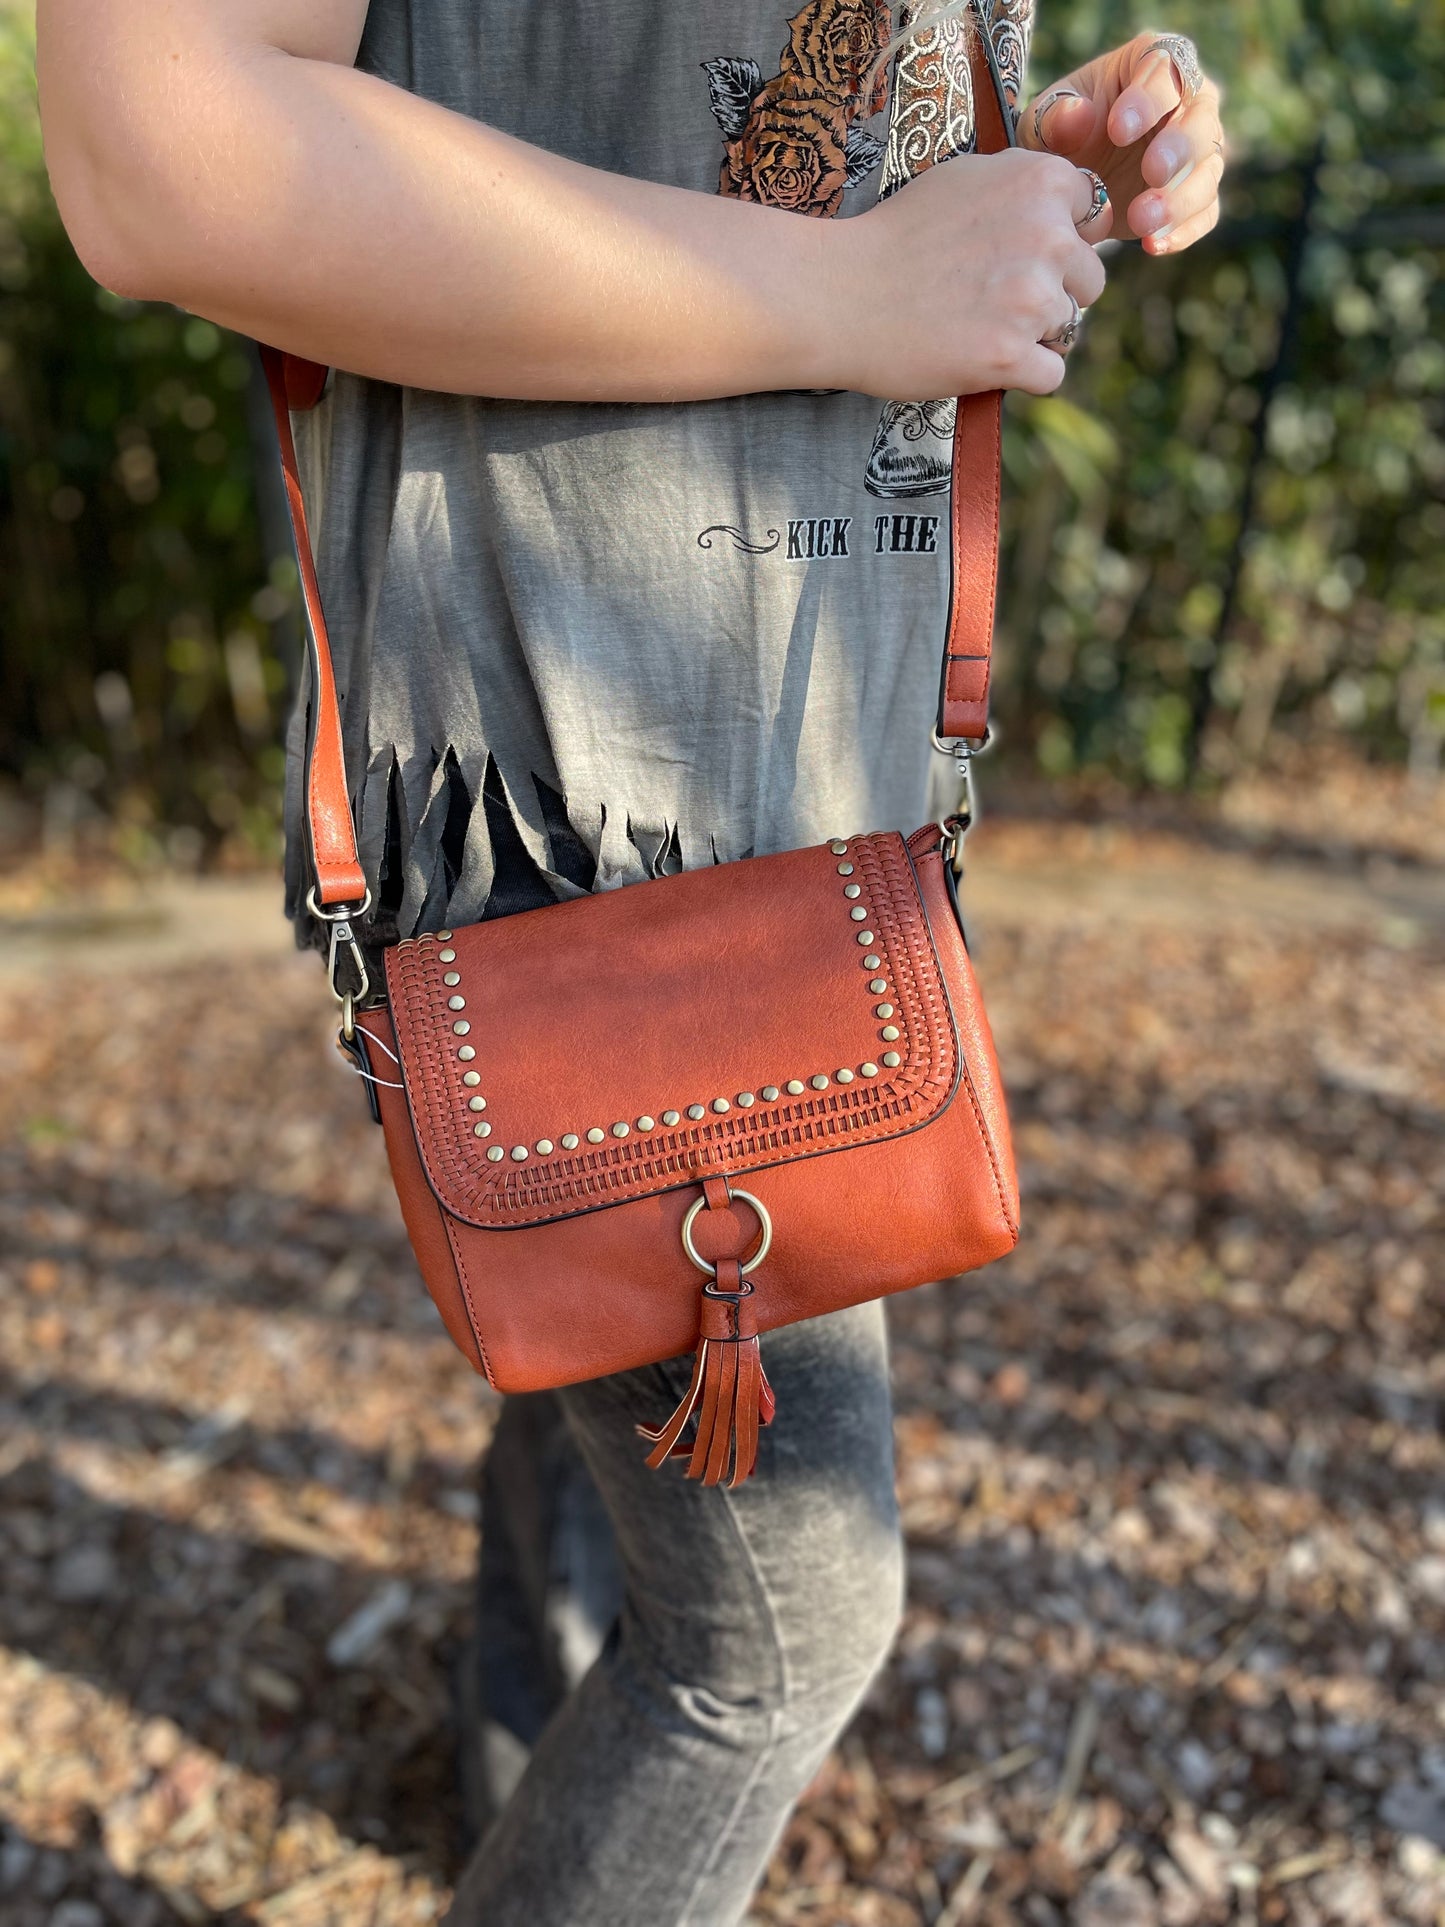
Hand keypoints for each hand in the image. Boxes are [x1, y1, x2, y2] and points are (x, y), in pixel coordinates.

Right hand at [846, 148, 1109, 398]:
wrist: (839, 295)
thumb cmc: (895, 236)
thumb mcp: (964, 177)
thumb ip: (1023, 187)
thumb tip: (1071, 203)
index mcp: (1041, 181)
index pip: (1094, 215)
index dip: (1062, 239)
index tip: (1019, 253)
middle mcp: (1048, 235)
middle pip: (1091, 280)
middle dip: (1055, 293)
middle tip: (995, 299)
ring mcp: (1031, 299)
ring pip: (1071, 328)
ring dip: (1034, 335)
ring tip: (980, 327)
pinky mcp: (1010, 356)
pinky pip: (1051, 375)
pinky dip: (1022, 375)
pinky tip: (981, 359)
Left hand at [1020, 31, 1225, 254]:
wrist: (1070, 181)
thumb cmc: (1060, 135)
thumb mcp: (1044, 123)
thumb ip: (1055, 118)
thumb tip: (1078, 117)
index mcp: (1152, 65)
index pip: (1165, 70)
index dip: (1148, 99)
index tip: (1119, 130)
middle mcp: (1187, 103)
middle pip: (1200, 119)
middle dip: (1180, 147)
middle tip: (1152, 172)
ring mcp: (1197, 152)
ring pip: (1207, 171)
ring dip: (1180, 198)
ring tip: (1142, 220)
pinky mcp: (1195, 196)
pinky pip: (1204, 213)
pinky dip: (1183, 231)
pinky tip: (1154, 244)